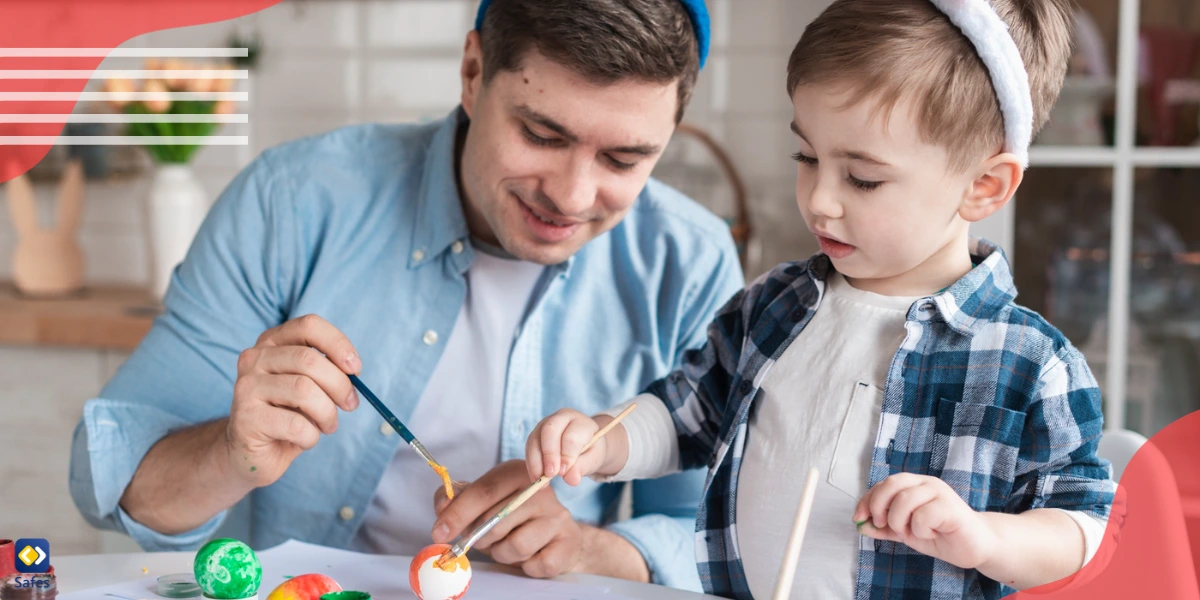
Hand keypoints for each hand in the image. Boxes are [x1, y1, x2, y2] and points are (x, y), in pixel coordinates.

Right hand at [226, 314, 360, 487]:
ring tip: (328, 426)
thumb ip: (327, 371)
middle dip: (340, 385)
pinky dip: (311, 436)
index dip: (338, 344)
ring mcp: (246, 387)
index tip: (355, 369)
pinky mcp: (246, 418)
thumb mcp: (309, 385)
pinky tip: (304, 440)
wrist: (251, 452)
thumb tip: (352, 369)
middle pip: (309, 360)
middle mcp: (254, 358)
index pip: (308, 325)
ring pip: (304, 391)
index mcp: (272, 342)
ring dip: (327, 414)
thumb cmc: (287, 415)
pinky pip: (296, 425)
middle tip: (350, 404)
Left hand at [432, 460, 581, 577]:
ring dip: (502, 554)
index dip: (458, 514)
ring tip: (507, 546)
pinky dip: (526, 566)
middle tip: (481, 541)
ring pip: (516, 546)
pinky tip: (529, 555)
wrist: (555, 534)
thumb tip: (443, 506)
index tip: (440, 533)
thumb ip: (455, 498)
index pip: (484, 491)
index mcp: (516, 472)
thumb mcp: (482, 500)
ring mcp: (558, 515)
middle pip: (496, 520)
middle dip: (479, 539)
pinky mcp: (568, 540)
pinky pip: (536, 565)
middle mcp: (540, 489)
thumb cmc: (512, 516)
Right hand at [525, 409, 608, 485]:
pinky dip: (531, 464)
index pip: (571, 436)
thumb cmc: (590, 451)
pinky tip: (537, 478)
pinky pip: (529, 448)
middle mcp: (560, 418)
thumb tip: (571, 479)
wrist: (584, 446)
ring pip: (535, 439)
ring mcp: (545, 425)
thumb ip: (583, 467)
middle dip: (548, 454)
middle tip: (551, 474)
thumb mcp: (594, 459)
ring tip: (541, 481)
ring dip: (536, 462)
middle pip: (549, 430)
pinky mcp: (535, 435)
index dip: (566, 455)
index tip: (564, 472)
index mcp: (579, 421)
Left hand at [853, 473, 998, 569]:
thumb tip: (860, 525)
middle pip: (892, 483)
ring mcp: (940, 492)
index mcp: (914, 484)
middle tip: (884, 525)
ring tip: (913, 532)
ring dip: (900, 522)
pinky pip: (923, 515)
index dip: (867, 500)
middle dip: (880, 507)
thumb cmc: (940, 535)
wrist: (975, 547)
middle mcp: (926, 483)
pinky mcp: (951, 507)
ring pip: (904, 500)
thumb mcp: (905, 532)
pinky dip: (920, 529)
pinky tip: (932, 534)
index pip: (883, 484)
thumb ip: (884, 528)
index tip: (859, 518)